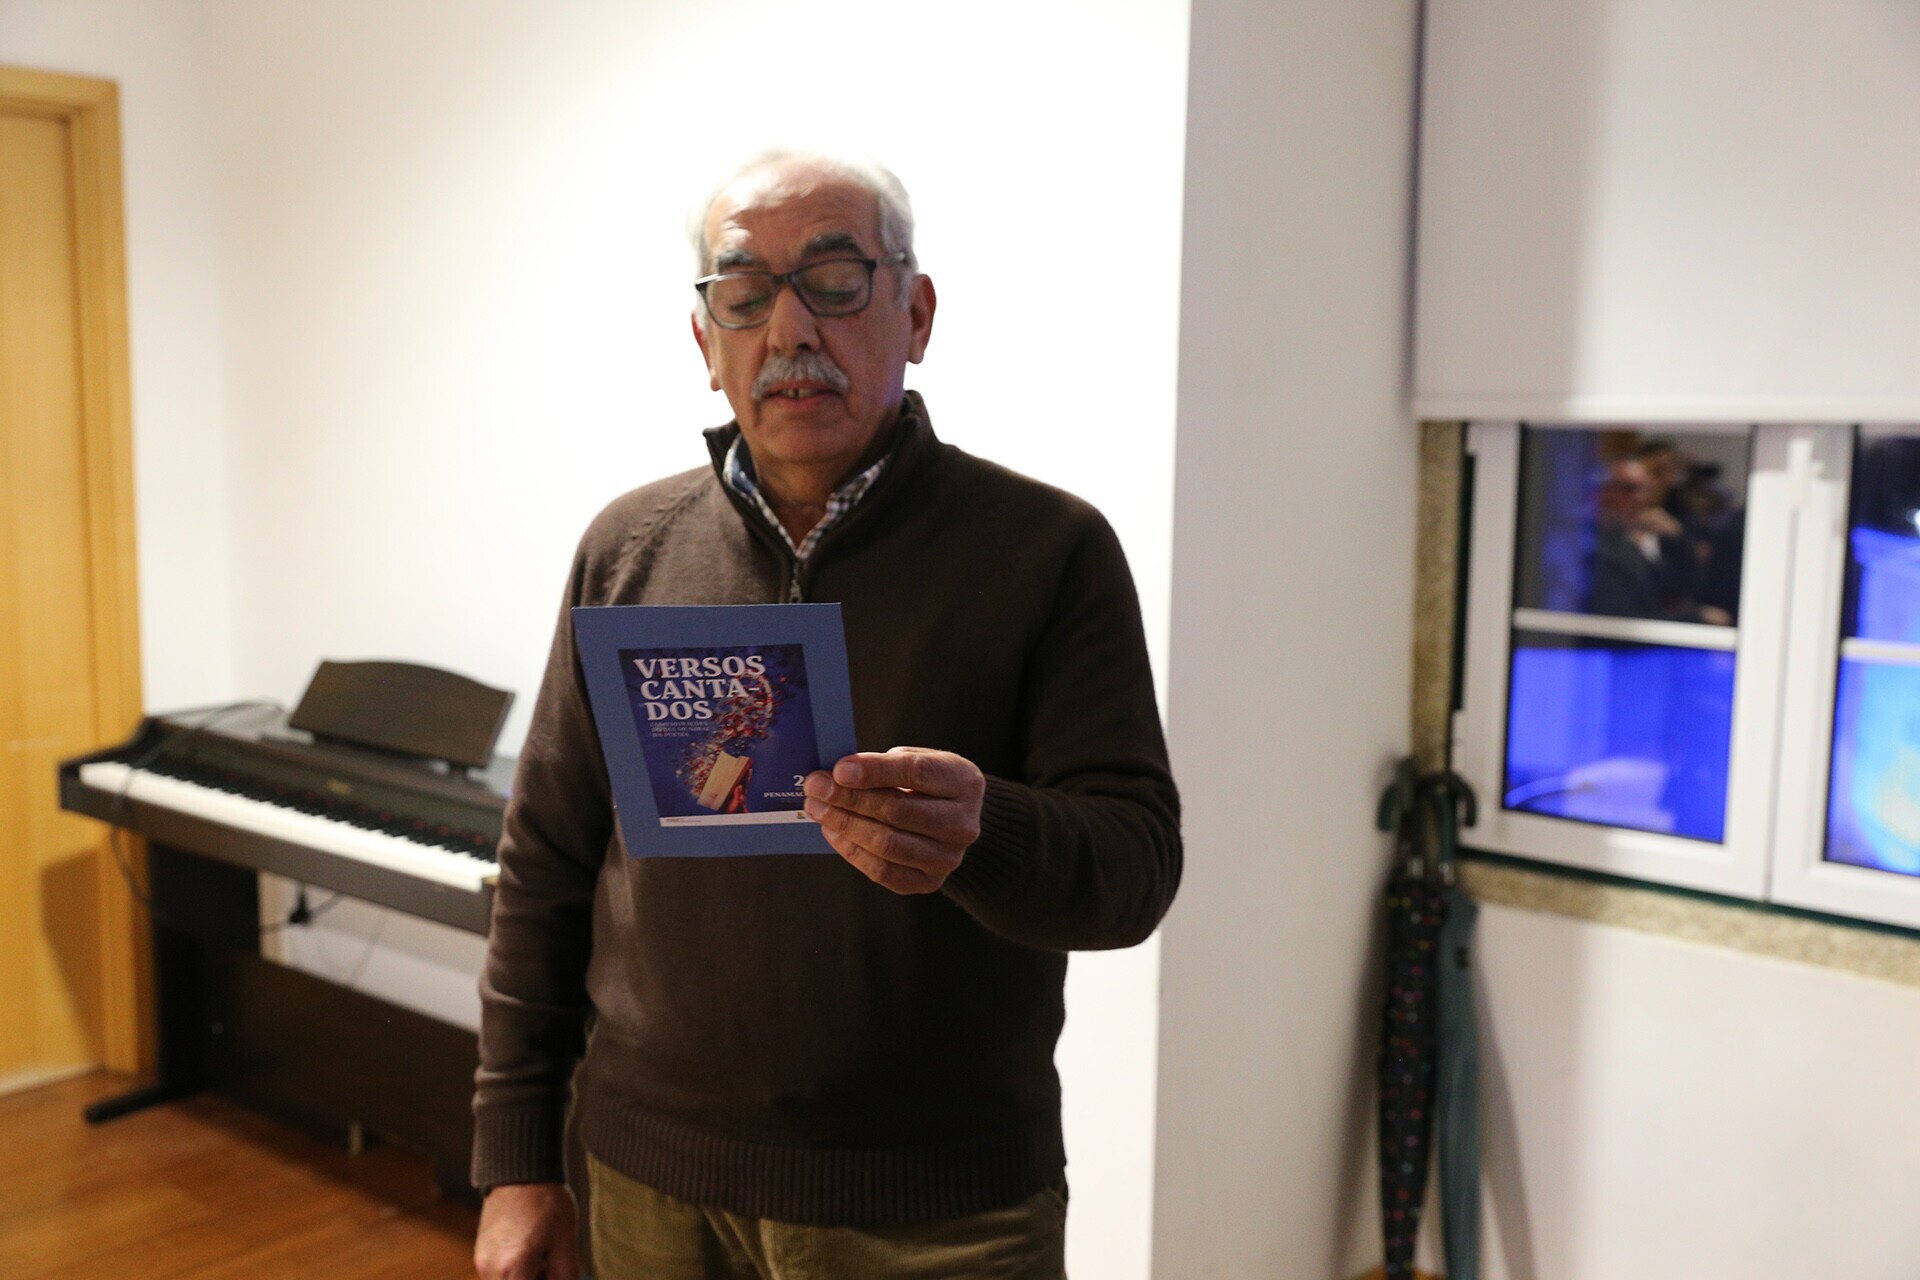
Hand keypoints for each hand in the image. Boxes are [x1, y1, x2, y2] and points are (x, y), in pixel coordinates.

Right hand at [475, 1182, 579, 1279]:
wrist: (520, 1172)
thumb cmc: (546, 1203)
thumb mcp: (565, 1241)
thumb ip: (565, 1275)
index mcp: (513, 1269)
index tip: (554, 1272)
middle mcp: (490, 1270)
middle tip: (551, 1266)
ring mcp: (481, 1262)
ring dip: (525, 1277)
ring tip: (543, 1254)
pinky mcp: (479, 1253)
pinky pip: (498, 1274)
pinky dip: (515, 1271)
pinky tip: (530, 1250)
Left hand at [804, 747, 984, 893]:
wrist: (951, 820)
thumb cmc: (925, 784)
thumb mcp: (916, 760)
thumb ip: (884, 765)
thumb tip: (837, 776)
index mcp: (964, 782)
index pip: (917, 773)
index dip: (875, 771)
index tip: (839, 770)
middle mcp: (963, 824)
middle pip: (898, 812)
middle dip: (850, 799)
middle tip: (816, 788)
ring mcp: (948, 858)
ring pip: (887, 844)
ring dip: (845, 825)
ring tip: (818, 809)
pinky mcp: (930, 882)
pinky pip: (884, 871)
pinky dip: (852, 851)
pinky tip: (832, 832)